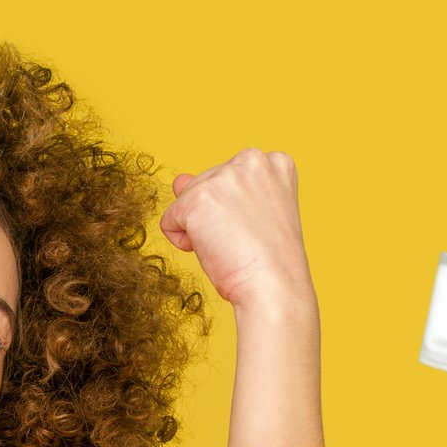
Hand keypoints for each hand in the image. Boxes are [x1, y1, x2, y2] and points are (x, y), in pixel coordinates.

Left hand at [158, 148, 315, 311]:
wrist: (274, 288)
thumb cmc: (270, 261)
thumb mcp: (250, 214)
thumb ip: (217, 189)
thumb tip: (179, 180)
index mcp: (276, 162)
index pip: (232, 178)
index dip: (237, 210)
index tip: (258, 229)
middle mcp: (252, 159)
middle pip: (206, 184)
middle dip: (215, 217)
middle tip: (244, 241)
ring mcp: (225, 176)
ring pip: (187, 200)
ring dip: (200, 229)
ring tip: (231, 245)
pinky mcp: (198, 197)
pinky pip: (170, 220)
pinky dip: (181, 241)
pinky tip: (213, 251)